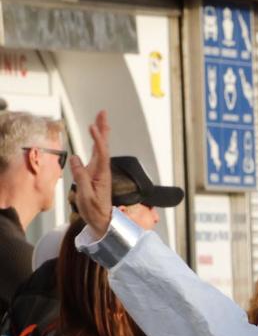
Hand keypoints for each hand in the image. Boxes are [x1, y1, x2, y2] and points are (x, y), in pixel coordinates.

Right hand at [69, 111, 114, 236]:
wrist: (103, 222)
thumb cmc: (94, 211)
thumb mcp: (86, 195)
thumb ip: (81, 177)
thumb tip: (75, 158)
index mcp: (101, 175)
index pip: (101, 153)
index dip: (97, 139)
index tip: (92, 127)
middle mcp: (102, 170)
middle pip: (103, 146)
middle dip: (102, 129)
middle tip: (103, 113)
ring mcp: (99, 172)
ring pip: (101, 149)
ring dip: (100, 133)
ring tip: (100, 120)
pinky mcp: (95, 174)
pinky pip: (97, 155)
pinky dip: (96, 144)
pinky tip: (97, 139)